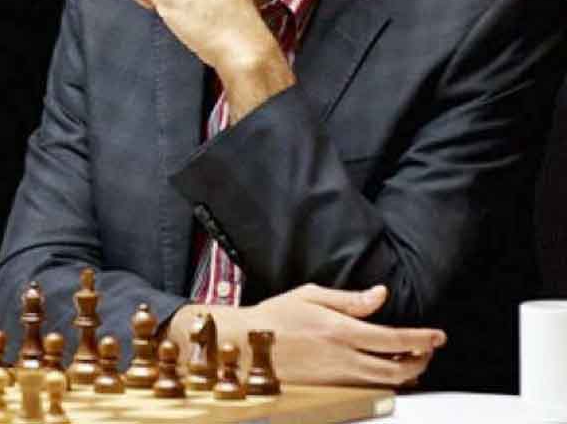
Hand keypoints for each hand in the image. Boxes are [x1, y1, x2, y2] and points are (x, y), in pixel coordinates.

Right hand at [168, 284, 445, 386]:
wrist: (246, 345)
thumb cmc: (275, 316)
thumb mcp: (311, 295)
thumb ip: (350, 299)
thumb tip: (381, 295)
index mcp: (340, 330)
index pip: (393, 339)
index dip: (421, 339)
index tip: (437, 336)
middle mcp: (343, 357)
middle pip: (397, 368)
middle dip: (420, 360)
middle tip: (427, 350)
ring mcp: (337, 377)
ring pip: (385, 382)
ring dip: (405, 372)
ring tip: (410, 359)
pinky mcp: (330, 388)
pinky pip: (368, 388)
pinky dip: (384, 380)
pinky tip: (383, 369)